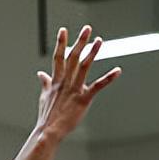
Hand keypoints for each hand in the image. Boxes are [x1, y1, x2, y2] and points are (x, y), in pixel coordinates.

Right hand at [36, 25, 121, 141]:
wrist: (49, 131)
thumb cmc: (47, 116)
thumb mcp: (44, 96)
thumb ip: (45, 83)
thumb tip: (40, 73)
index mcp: (56, 80)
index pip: (58, 57)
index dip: (61, 43)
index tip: (64, 30)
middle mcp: (65, 82)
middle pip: (73, 57)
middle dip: (80, 42)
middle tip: (87, 29)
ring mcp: (74, 90)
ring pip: (84, 67)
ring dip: (92, 53)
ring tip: (99, 41)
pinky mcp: (83, 99)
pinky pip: (98, 86)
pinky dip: (108, 78)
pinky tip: (117, 70)